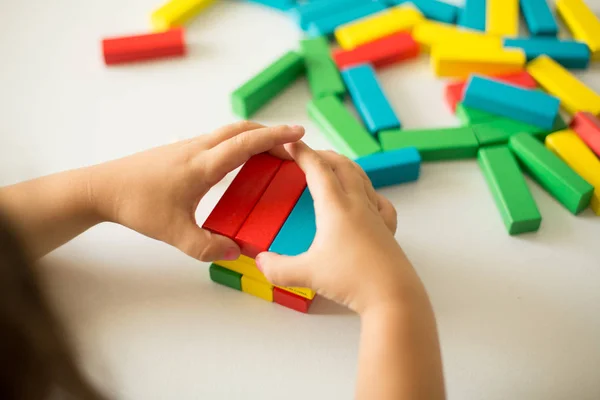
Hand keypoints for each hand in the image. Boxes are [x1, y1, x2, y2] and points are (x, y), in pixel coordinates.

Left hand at [90, 121, 303, 261]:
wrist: (103, 187)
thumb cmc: (138, 206)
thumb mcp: (175, 234)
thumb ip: (207, 247)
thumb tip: (237, 252)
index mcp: (203, 165)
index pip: (247, 143)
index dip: (276, 137)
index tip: (300, 133)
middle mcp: (199, 149)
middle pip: (242, 129)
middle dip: (271, 133)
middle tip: (293, 144)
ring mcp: (189, 147)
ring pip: (229, 132)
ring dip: (254, 136)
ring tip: (272, 152)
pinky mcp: (181, 151)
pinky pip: (218, 140)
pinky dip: (238, 143)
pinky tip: (239, 161)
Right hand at [255, 142, 426, 314]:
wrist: (393, 296)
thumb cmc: (352, 280)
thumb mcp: (307, 274)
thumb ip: (278, 268)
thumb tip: (260, 262)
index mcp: (336, 207)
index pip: (317, 169)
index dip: (302, 153)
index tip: (290, 143)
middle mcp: (357, 204)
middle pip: (342, 166)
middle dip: (323, 155)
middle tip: (308, 154)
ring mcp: (375, 215)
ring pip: (361, 178)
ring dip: (345, 166)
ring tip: (333, 168)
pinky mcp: (387, 229)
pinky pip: (379, 200)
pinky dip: (368, 190)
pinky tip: (365, 198)